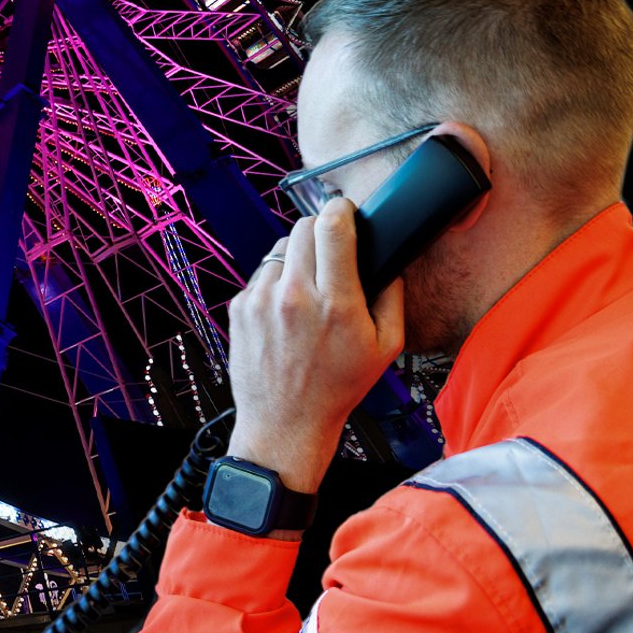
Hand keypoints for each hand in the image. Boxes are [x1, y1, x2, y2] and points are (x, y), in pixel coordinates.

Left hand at [224, 196, 405, 494]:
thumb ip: (393, 297)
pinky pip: (262, 274)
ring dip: (298, 257)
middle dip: (321, 229)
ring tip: (310, 288)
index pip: (333, 227)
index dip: (340, 210)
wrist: (285, 422)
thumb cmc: (336, 388)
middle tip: (331, 248)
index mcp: (337, 303)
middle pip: (303, 227)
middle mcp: (295, 296)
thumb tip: (390, 260)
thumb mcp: (386, 348)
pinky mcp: (240, 307)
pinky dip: (277, 281)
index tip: (345, 211)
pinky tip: (288, 308)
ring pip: (281, 248)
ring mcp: (262, 300)